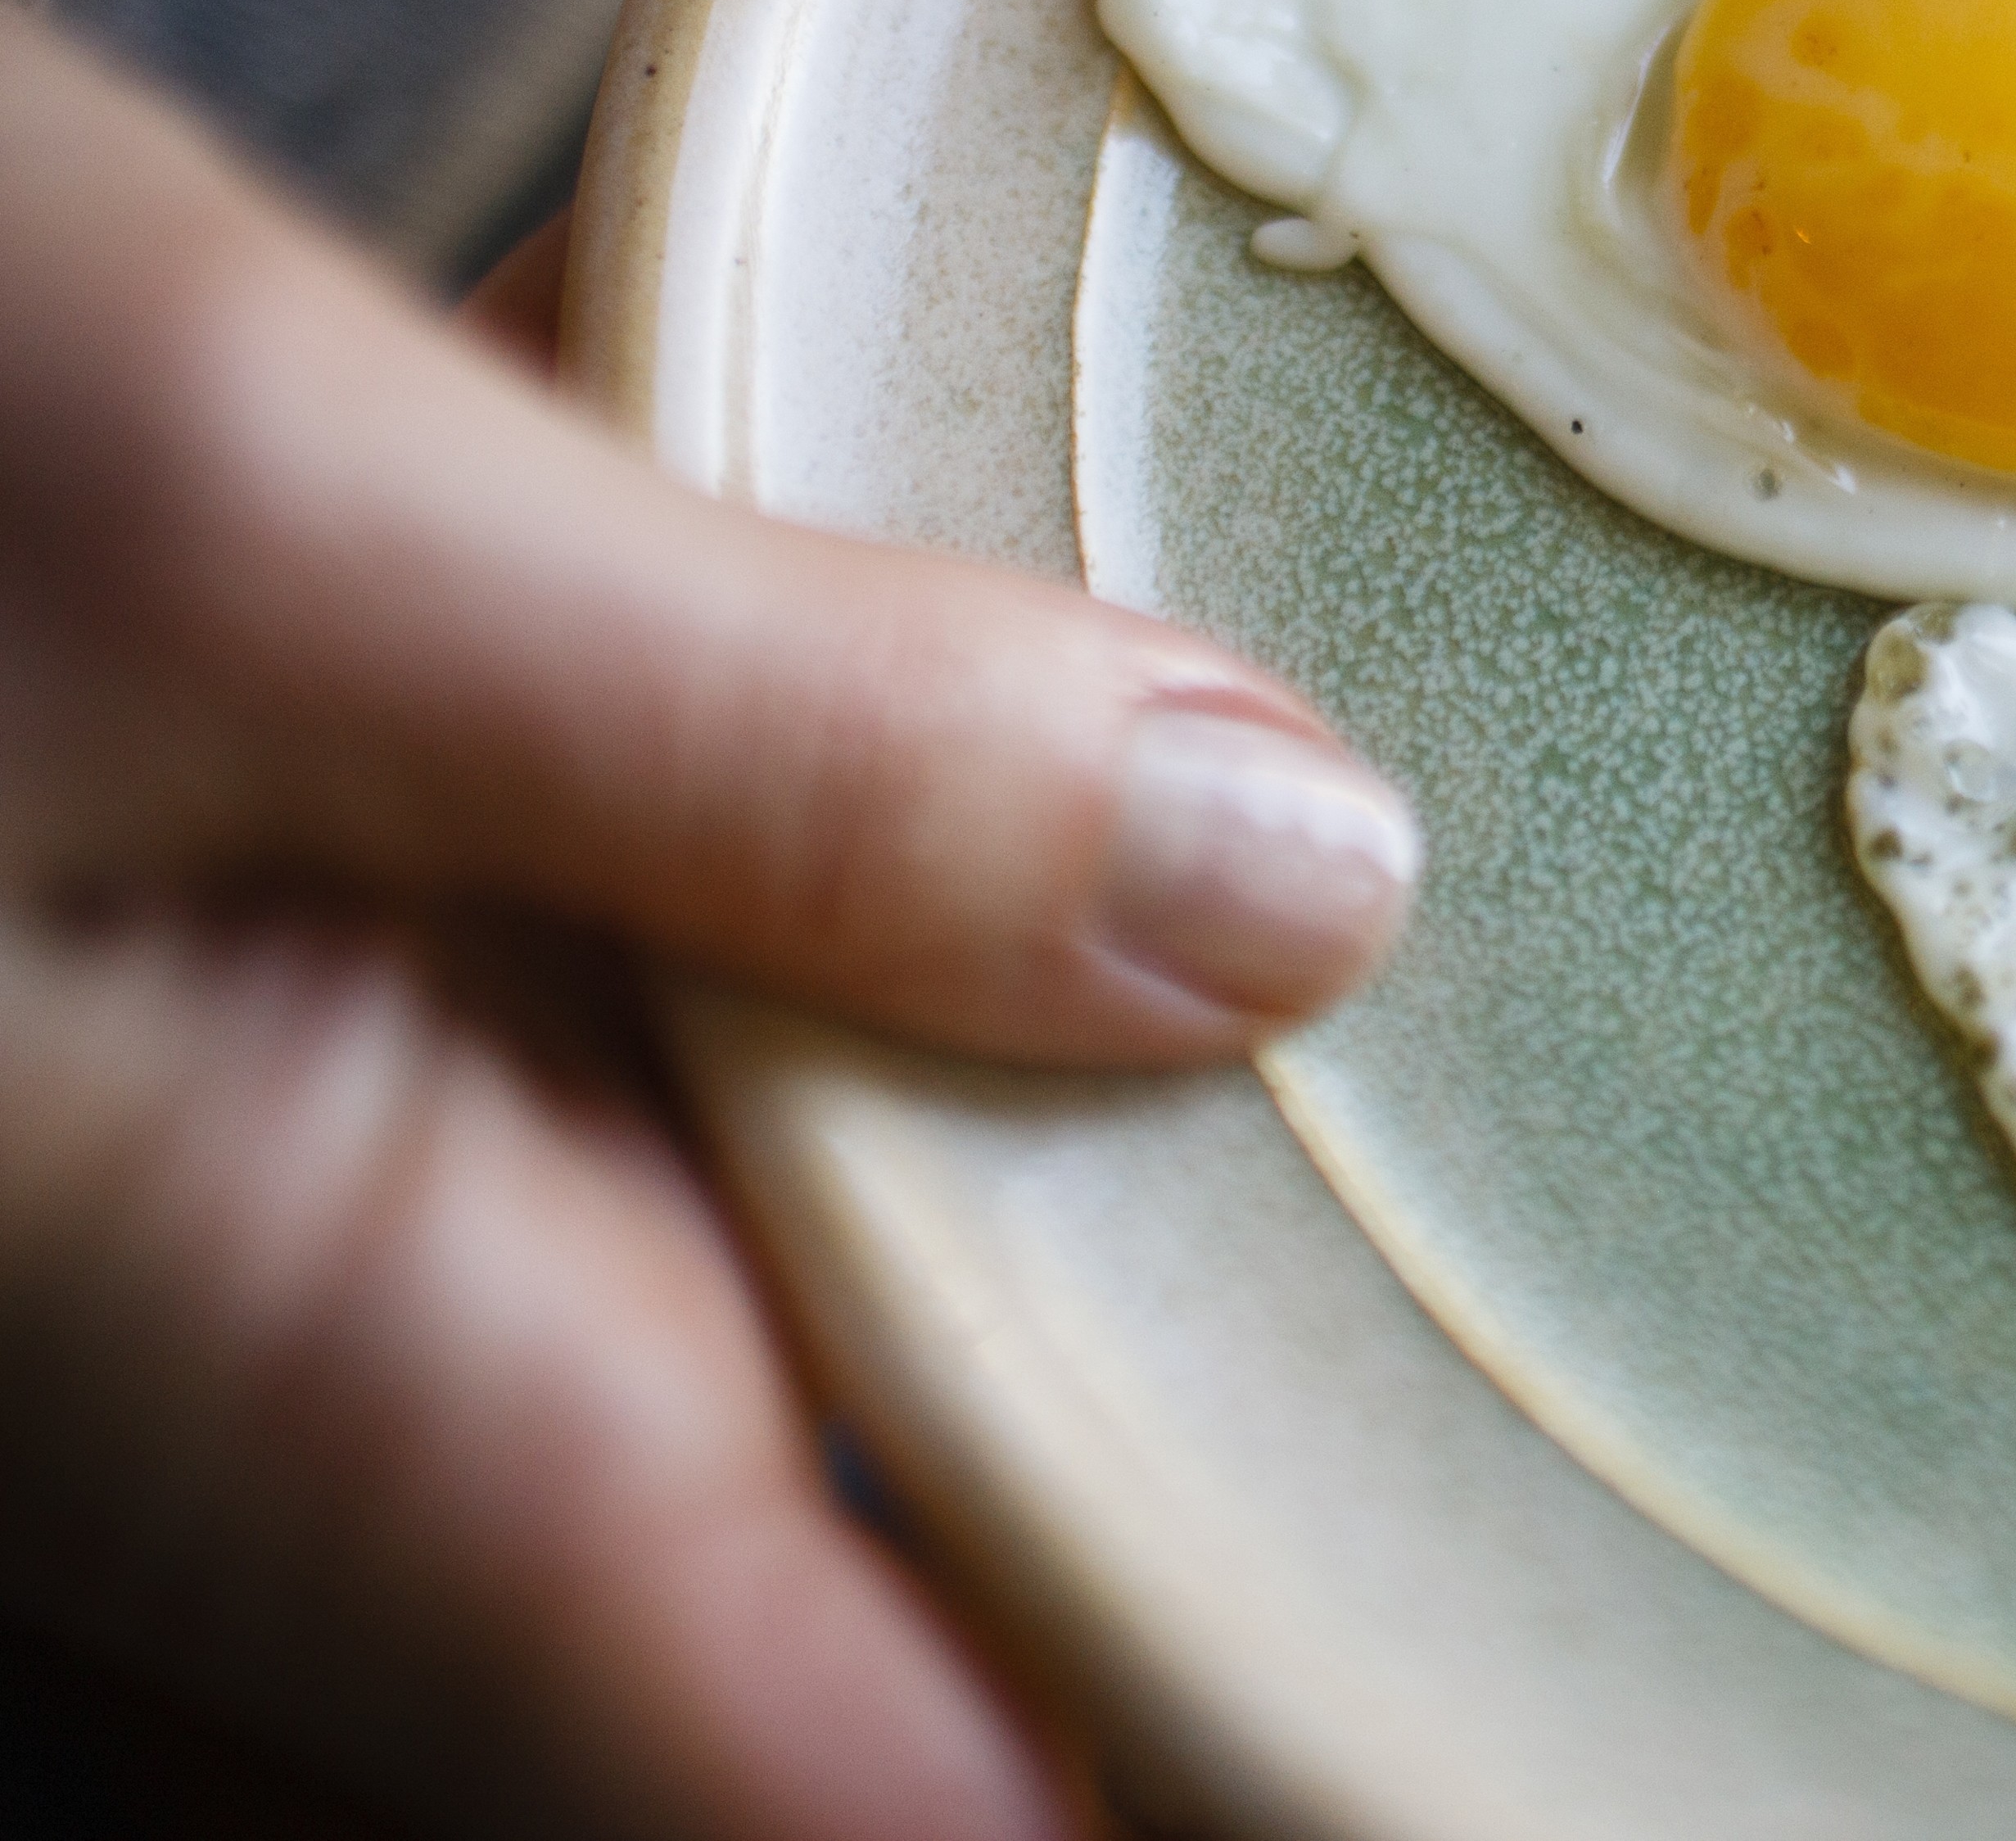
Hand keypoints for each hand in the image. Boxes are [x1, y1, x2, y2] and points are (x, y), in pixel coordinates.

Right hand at [0, 17, 1418, 1838]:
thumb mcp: (223, 499)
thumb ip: (775, 745)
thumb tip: (1308, 898)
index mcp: (356, 1380)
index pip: (930, 1796)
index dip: (1283, 1738)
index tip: (1598, 1641)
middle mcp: (336, 1419)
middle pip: (905, 1620)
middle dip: (1233, 1488)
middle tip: (1558, 1317)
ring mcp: (300, 1287)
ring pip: (804, 1398)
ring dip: (1085, 1254)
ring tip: (1374, 1086)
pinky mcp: (289, 1107)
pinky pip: (664, 1181)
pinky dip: (878, 1043)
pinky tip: (1043, 855)